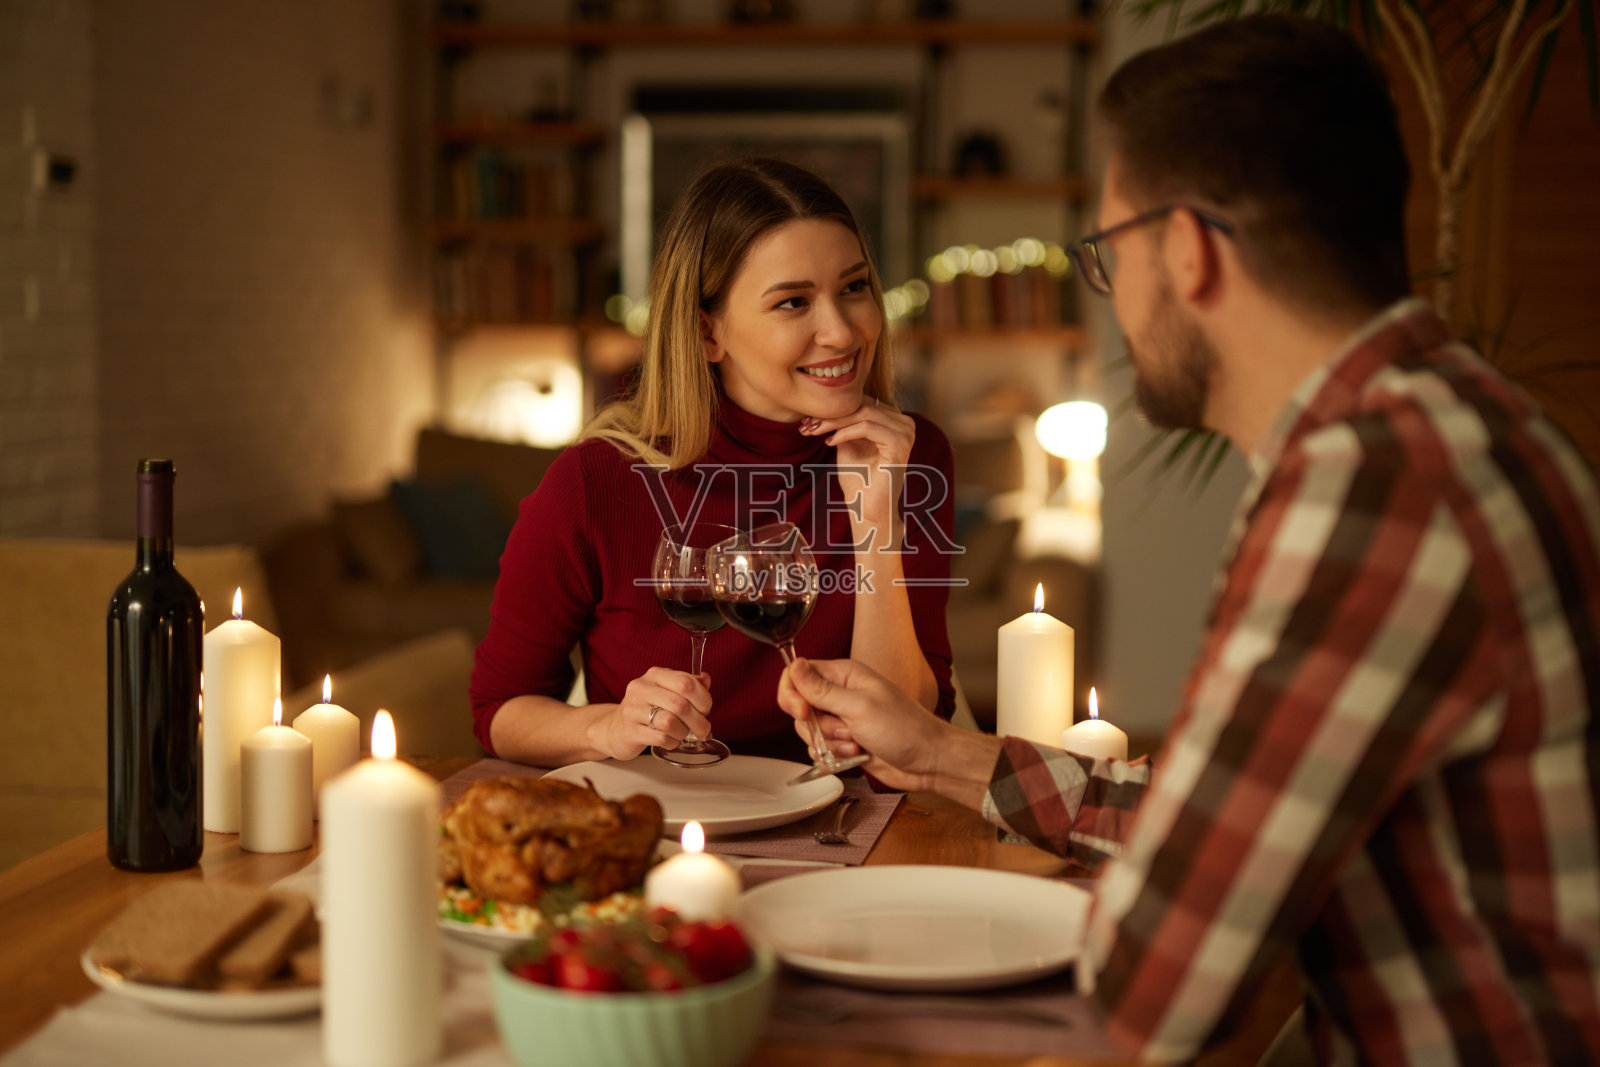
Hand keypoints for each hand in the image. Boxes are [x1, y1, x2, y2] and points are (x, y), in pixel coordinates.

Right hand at [593, 668, 712, 759]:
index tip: (706, 709)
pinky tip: (671, 740)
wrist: (614, 728)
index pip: (686, 682)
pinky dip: (672, 742)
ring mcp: (633, 710)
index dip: (703, 698)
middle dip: (698, 721)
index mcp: (654, 675)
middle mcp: (641, 689)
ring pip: (670, 722)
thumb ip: (688, 684)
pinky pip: (660, 738)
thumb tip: (706, 679)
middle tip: (704, 730)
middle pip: (680, 704)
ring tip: (683, 734)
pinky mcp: (630, 731)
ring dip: (684, 732)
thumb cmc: (646, 709)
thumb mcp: (667, 691)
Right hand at [777, 657, 949, 792]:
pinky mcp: (844, 741)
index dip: (792, 694)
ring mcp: (842, 718)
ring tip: (856, 742)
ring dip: (829, 742)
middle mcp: (840, 694)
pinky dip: (833, 756)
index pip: (798, 674)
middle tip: (843, 729)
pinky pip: (819, 748)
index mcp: (843, 675)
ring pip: (809, 731)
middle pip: (800, 705)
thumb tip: (794, 665)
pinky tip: (856, 754)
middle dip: (816, 725)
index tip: (803, 712)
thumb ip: (822, 689)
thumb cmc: (904, 728)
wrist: (928, 760)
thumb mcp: (859, 706)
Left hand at [801, 396, 914, 534]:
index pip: (863, 402)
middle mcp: (905, 422)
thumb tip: (826, 404)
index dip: (835, 408)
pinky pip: (867, 427)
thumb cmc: (859, 480)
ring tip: (813, 431)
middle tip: (806, 424)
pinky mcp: (900, 444)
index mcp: (894, 420)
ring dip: (834, 422)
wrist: (868, 509)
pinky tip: (829, 441)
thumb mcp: (848, 443)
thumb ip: (845, 422)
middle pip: (863, 405)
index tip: (808, 419)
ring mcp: (905, 433)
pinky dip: (845, 432)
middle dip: (831, 414)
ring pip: (864, 413)